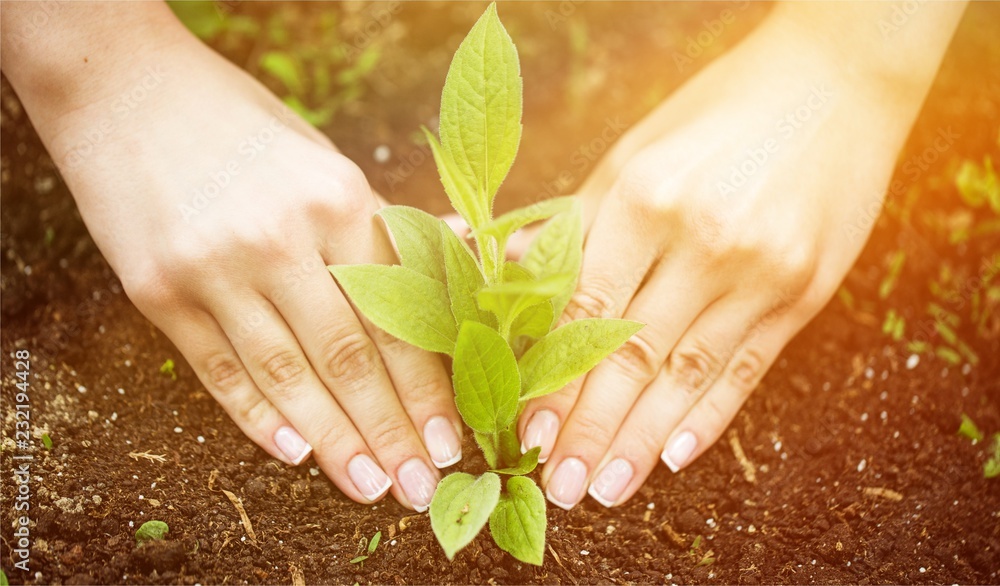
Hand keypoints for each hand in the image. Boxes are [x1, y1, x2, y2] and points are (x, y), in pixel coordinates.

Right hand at [2, 3, 461, 510]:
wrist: (126, 88)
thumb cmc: (246, 128)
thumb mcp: (326, 162)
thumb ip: (380, 231)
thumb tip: (448, 282)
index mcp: (338, 198)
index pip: (396, 314)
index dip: (424, 387)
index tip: (448, 442)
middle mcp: (278, 237)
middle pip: (347, 357)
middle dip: (387, 432)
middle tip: (417, 488)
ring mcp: (212, 266)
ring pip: (285, 375)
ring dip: (330, 441)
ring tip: (365, 484)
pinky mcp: (157, 289)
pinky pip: (217, 369)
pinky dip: (255, 416)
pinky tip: (291, 452)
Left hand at [516, 4, 963, 508]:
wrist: (837, 84)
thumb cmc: (715, 114)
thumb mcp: (633, 153)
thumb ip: (574, 222)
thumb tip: (503, 272)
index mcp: (647, 199)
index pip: (586, 311)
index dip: (553, 380)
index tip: (526, 433)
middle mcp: (705, 241)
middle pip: (632, 355)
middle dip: (590, 429)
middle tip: (559, 486)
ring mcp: (762, 270)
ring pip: (688, 374)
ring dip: (642, 441)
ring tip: (607, 490)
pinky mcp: (804, 291)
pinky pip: (748, 366)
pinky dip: (711, 415)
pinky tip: (675, 456)